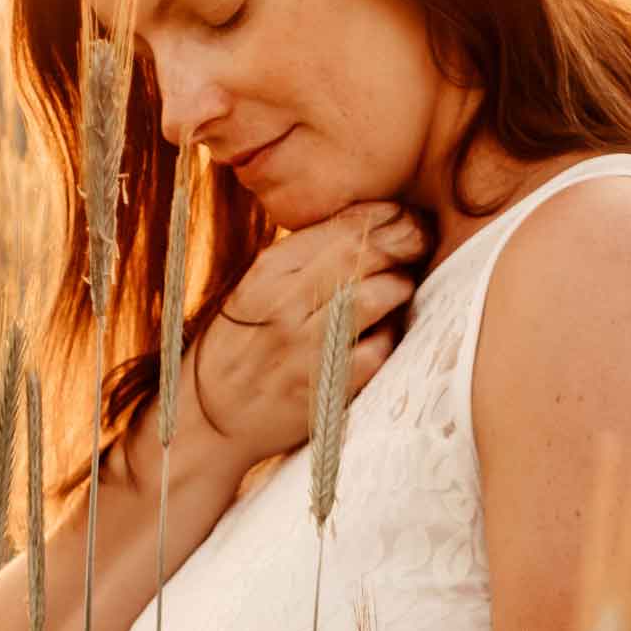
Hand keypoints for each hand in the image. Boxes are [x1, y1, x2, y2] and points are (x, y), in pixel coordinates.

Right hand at [190, 199, 431, 475]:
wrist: (210, 415)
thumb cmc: (242, 345)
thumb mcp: (257, 288)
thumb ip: (304, 259)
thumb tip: (370, 225)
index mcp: (269, 270)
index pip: (341, 226)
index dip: (384, 216)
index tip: (404, 217)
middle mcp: (285, 302)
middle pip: (363, 253)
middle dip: (405, 240)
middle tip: (420, 242)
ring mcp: (305, 346)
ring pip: (375, 296)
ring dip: (399, 286)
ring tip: (401, 288)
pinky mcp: (324, 387)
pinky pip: (377, 350)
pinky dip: (388, 338)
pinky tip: (383, 336)